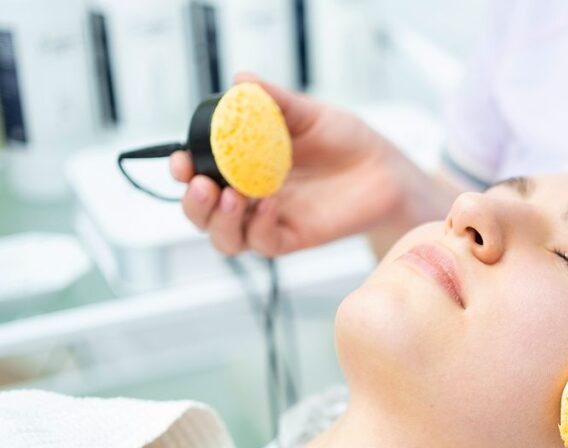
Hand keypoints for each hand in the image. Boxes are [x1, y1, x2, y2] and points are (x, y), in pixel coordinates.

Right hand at [170, 73, 449, 255]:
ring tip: (231, 196)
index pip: (198, 173)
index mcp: (242, 165)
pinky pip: (264, 244)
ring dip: (219, 222)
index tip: (180, 159)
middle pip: (202, 213)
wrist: (383, 169)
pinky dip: (261, 226)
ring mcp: (269, 220)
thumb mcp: (307, 114)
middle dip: (193, 203)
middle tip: (201, 183)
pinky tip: (270, 203)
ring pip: (226, 239)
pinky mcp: (293, 238)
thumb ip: (274, 100)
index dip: (182, 169)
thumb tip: (242, 80)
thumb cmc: (343, 140)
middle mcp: (249, 196)